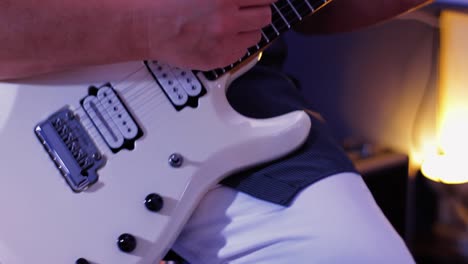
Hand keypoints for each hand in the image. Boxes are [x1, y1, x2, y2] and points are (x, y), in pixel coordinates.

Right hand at [147, 0, 274, 70]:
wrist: (145, 25)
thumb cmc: (165, 1)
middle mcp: (228, 17)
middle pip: (265, 15)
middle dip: (258, 10)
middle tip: (247, 9)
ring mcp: (224, 41)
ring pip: (256, 36)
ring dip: (248, 29)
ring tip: (232, 24)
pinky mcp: (218, 59)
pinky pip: (241, 52)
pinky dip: (236, 44)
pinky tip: (221, 37)